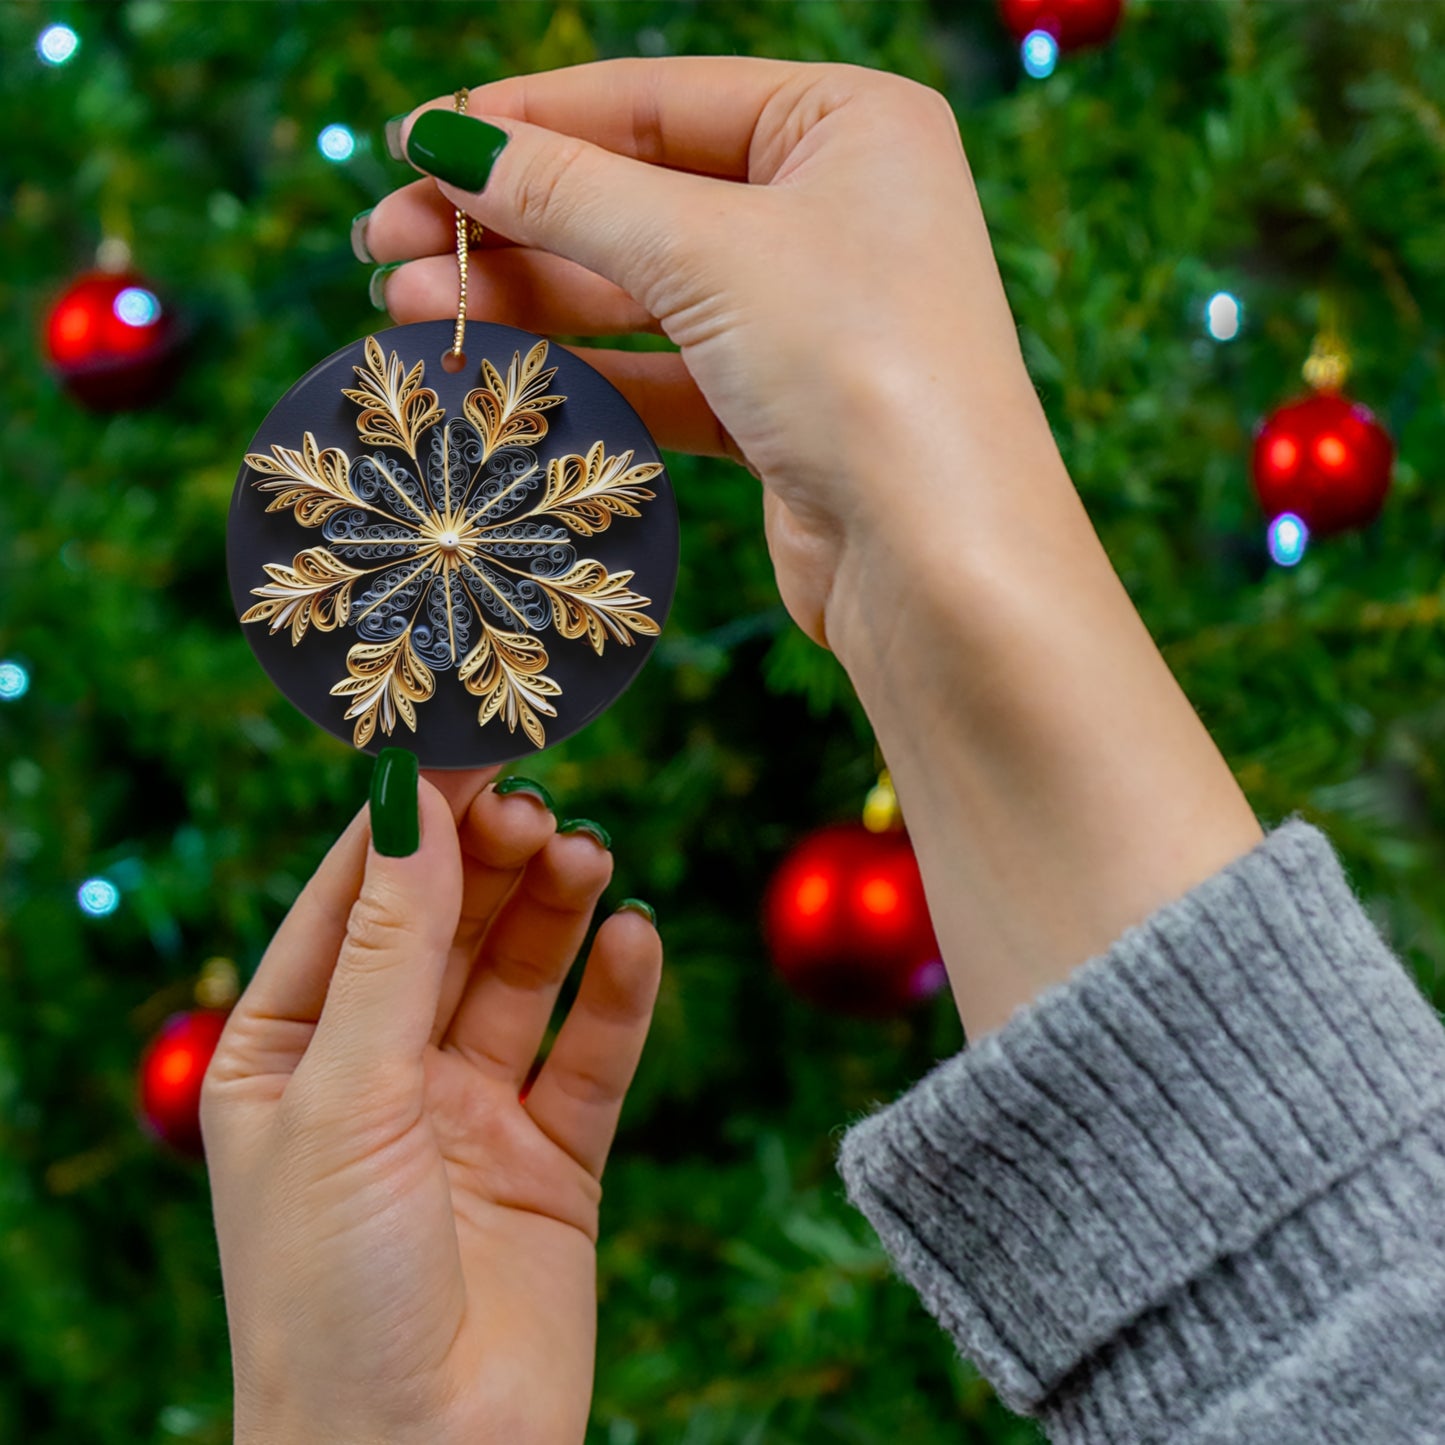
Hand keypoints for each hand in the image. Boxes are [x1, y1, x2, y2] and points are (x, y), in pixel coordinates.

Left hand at [201, 765, 660, 1444]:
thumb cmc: (331, 1293)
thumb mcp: (346, 1097)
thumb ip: (391, 947)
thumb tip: (413, 803)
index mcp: (289, 1052)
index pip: (353, 900)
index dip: (410, 821)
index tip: (468, 744)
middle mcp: (379, 1072)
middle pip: (446, 927)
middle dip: (490, 861)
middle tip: (539, 803)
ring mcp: (469, 1114)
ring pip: (521, 977)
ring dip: (555, 911)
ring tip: (588, 857)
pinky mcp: (552, 1160)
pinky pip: (591, 1056)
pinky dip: (618, 995)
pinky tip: (635, 940)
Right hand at [362, 56, 1043, 655]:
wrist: (939, 562)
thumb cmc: (859, 367)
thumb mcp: (706, 251)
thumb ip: (570, 192)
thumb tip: (447, 140)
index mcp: (847, 125)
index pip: (655, 100)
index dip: (527, 120)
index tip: (414, 143)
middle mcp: (834, 211)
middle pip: (637, 196)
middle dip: (509, 220)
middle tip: (384, 241)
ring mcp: (809, 316)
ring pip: (640, 291)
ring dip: (527, 298)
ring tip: (405, 306)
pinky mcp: (782, 410)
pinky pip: (663, 371)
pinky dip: (582, 371)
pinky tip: (493, 369)